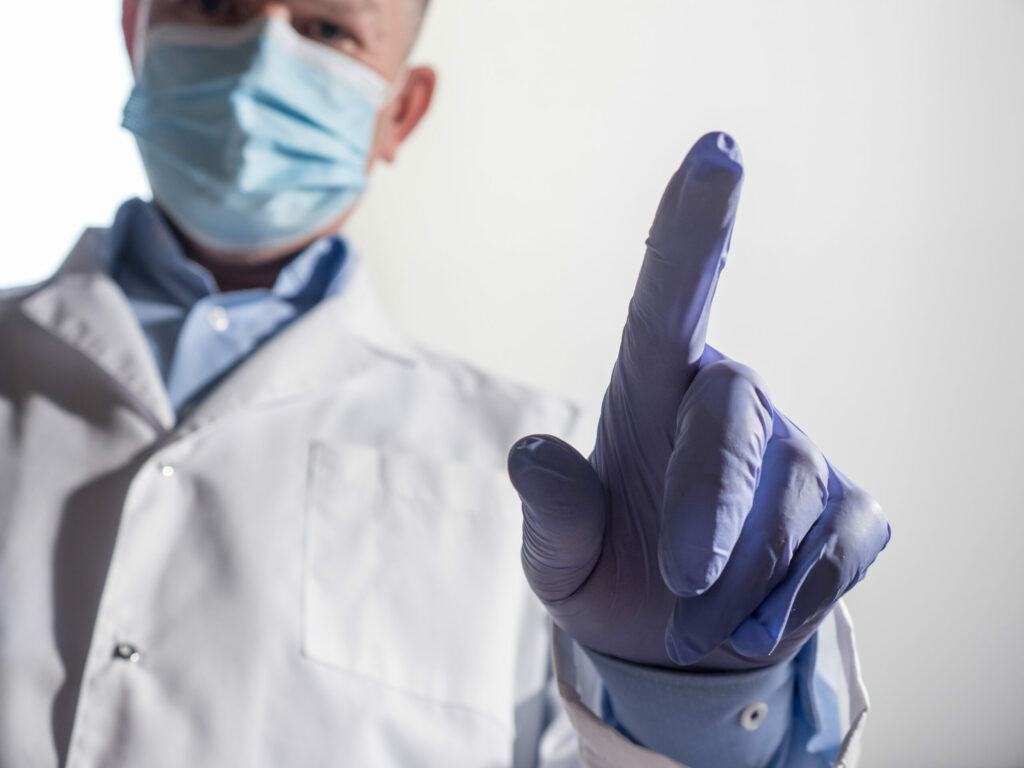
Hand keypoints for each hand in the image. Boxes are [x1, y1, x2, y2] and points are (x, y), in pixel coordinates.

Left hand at [508, 133, 890, 670]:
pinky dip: (798, 596)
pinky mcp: (848, 507)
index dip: (695, 224)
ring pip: (791, 493)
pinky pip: (841, 545)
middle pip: (734, 414)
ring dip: (743, 576)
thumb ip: (552, 514)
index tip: (718, 151)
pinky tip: (755, 620)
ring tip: (696, 626)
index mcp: (649, 390)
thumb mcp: (560, 559)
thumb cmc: (609, 575)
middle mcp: (726, 401)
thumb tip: (530, 455)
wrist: (672, 646)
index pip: (671, 294)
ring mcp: (794, 450)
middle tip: (683, 586)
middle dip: (711, 505)